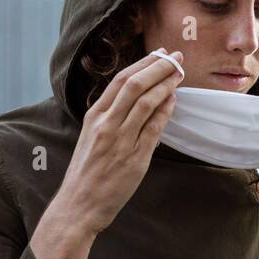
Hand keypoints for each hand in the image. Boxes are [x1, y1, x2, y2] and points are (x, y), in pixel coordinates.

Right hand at [54, 49, 184, 235]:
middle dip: (159, 67)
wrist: (78, 205)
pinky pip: (154, 128)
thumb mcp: (92, 137)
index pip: (120, 80)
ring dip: (166, 85)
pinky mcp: (134, 158)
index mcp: (94, 116)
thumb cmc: (87, 173)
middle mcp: (106, 124)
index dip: (143, 64)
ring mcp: (120, 141)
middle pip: (135, 85)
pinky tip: (174, 100)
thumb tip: (139, 98)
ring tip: (180, 74)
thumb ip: (112, 118)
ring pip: (146, 102)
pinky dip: (166, 111)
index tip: (160, 54)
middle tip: (176, 57)